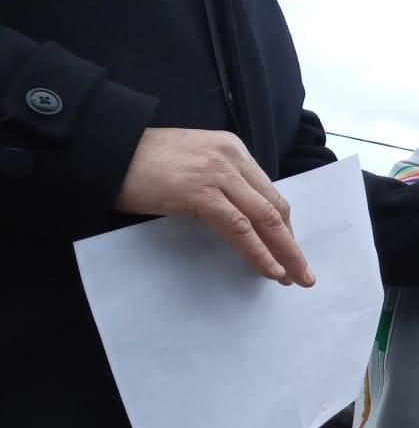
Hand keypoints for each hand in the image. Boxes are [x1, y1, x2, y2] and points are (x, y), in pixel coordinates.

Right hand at [115, 128, 312, 285]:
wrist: (106, 149)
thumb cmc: (144, 164)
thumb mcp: (194, 165)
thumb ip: (222, 183)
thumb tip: (245, 218)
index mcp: (233, 149)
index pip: (270, 193)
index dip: (285, 227)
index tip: (292, 251)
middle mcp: (232, 157)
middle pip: (276, 207)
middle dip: (292, 244)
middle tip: (303, 272)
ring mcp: (218, 173)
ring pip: (265, 218)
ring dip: (284, 253)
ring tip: (294, 278)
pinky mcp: (201, 191)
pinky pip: (240, 227)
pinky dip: (258, 251)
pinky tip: (269, 270)